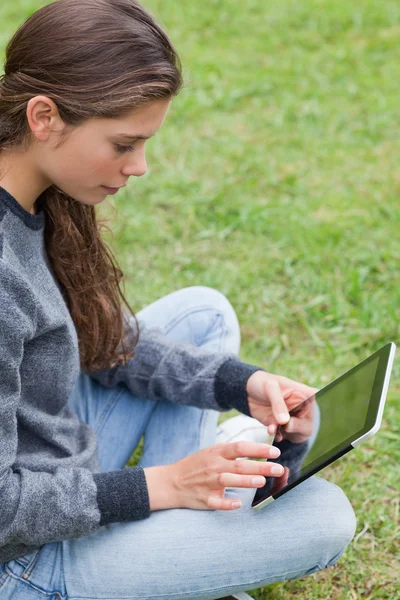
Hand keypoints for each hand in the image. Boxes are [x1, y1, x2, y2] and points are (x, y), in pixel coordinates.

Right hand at [144, 441, 284, 511]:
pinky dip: (226, 503)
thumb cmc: (196, 465)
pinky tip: (238, 504)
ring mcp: (208, 482)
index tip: (275, 452)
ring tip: (261, 481)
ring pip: (228, 480)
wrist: (171, 481)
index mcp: (217, 452)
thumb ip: (232, 452)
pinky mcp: (204, 498)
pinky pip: (216, 502)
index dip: (259, 449)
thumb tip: (258, 451)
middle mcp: (214, 466)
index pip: (241, 447)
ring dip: (245, 481)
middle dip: (260, 467)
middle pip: (239, 465)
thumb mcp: (212, 452)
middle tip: (278, 468)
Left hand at [246, 371, 318, 439]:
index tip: (303, 413)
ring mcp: (292, 418)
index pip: (318, 403)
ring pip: (296, 431)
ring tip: (273, 428)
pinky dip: (278, 435)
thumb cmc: (262, 382)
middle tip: (286, 425)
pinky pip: (283, 435)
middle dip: (296, 426)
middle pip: (308, 422)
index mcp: (304, 393)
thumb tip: (286, 422)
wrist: (245, 391)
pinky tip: (271, 430)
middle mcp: (301, 407)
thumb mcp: (270, 388)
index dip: (312, 410)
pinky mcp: (281, 426)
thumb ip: (279, 404)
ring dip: (285, 432)